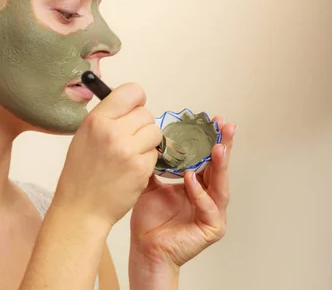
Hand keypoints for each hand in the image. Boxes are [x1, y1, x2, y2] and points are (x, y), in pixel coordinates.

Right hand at [53, 84, 161, 228]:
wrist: (81, 208)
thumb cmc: (81, 173)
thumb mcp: (84, 136)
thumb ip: (106, 117)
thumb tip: (129, 103)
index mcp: (96, 120)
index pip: (132, 91)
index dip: (136, 101)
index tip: (132, 110)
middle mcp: (112, 131)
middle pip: (146, 113)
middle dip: (142, 125)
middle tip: (129, 138)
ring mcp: (128, 150)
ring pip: (155, 132)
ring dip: (148, 142)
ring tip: (131, 154)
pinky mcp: (141, 168)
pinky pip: (155, 154)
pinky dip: (147, 160)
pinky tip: (131, 169)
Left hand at [129, 117, 235, 270]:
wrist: (144, 247)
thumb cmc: (149, 220)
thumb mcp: (150, 184)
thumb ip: (156, 165)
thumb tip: (153, 140)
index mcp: (196, 185)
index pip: (207, 159)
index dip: (210, 140)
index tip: (213, 121)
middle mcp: (208, 197)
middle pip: (219, 168)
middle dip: (223, 146)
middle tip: (225, 127)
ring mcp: (212, 213)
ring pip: (220, 185)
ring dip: (218, 165)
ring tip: (217, 147)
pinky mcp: (211, 228)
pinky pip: (208, 207)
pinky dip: (199, 192)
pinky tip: (191, 179)